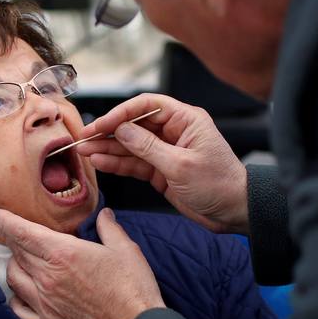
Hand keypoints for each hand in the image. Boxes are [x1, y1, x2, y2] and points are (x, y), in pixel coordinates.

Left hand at [0, 207, 164, 318]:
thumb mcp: (126, 249)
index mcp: (64, 254)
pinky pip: (18, 311)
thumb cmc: (134, 289)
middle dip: (12, 241)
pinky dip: (15, 299)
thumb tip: (104, 215)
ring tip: (21, 261)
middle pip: (17, 253)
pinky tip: (21, 295)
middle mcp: (48, 278)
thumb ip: (109, 228)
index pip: (23, 232)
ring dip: (14, 266)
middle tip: (15, 235)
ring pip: (14, 279)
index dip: (6, 221)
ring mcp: (45, 304)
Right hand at [75, 93, 248, 233]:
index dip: (121, 113)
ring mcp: (166, 152)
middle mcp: (174, 132)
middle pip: (134, 125)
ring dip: (107, 148)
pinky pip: (135, 163)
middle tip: (83, 137)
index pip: (147, 106)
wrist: (234, 213)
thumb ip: (148, 147)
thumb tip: (121, 130)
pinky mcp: (161, 171)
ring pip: (131, 145)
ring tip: (84, 151)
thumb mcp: (181, 165)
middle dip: (108, 131)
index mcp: (185, 120)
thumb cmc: (219, 185)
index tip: (100, 124)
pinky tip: (99, 162)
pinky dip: (117, 163)